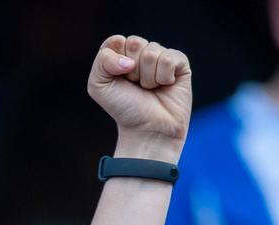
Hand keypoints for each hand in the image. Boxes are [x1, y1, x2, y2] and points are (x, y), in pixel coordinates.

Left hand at [89, 35, 192, 160]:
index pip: (116, 40)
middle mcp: (141, 53)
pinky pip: (169, 58)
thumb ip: (102, 62)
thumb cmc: (123, 108)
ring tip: (149, 89)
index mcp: (122, 54)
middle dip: (132, 70)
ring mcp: (161, 56)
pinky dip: (164, 76)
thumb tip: (129, 60)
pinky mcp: (180, 63)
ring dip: (147, 77)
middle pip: (135, 43)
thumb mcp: (98, 86)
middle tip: (135, 86)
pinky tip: (165, 86)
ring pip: (152, 52)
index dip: (115, 61)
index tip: (118, 79)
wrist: (147, 129)